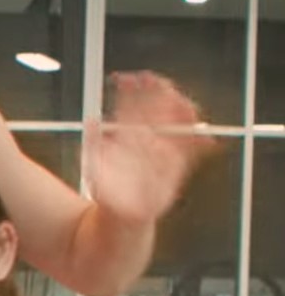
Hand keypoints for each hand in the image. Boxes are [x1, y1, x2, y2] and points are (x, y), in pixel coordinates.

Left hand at [86, 71, 214, 227]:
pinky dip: (198, 143)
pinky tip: (205, 138)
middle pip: (154, 110)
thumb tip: (90, 122)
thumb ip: (94, 146)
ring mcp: (163, 151)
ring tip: (181, 101)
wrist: (122, 217)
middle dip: (155, 93)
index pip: (130, 109)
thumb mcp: (93, 168)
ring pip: (175, 124)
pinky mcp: (177, 166)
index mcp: (127, 139)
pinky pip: (190, 151)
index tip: (129, 78)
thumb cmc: (106, 192)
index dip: (130, 93)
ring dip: (178, 110)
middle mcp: (147, 140)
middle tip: (153, 78)